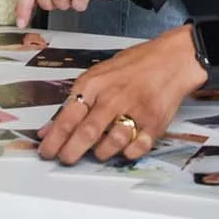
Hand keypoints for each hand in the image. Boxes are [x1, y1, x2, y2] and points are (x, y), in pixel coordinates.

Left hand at [38, 26, 205, 164]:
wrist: (173, 59)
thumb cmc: (134, 66)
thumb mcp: (99, 75)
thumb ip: (76, 101)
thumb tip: (50, 128)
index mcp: (96, 84)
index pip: (68, 117)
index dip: (54, 139)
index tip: (45, 151)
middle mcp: (114, 98)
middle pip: (87, 133)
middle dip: (71, 152)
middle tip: (65, 159)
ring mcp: (136, 111)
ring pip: (111, 144)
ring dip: (99, 153)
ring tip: (96, 151)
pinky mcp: (155, 124)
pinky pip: (136, 149)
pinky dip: (127, 153)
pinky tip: (123, 148)